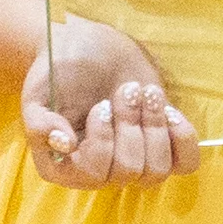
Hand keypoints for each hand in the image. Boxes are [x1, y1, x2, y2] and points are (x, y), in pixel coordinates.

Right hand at [19, 17, 193, 188]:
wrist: (88, 48)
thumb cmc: (58, 72)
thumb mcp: (37, 94)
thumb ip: (40, 122)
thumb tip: (65, 144)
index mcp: (65, 168)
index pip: (94, 175)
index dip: (103, 140)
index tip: (101, 105)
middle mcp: (100, 172)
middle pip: (130, 171)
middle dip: (130, 124)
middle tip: (126, 89)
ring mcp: (133, 159)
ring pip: (158, 170)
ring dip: (155, 126)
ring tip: (146, 93)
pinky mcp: (160, 144)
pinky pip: (185, 163)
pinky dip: (183, 139)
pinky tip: (170, 112)